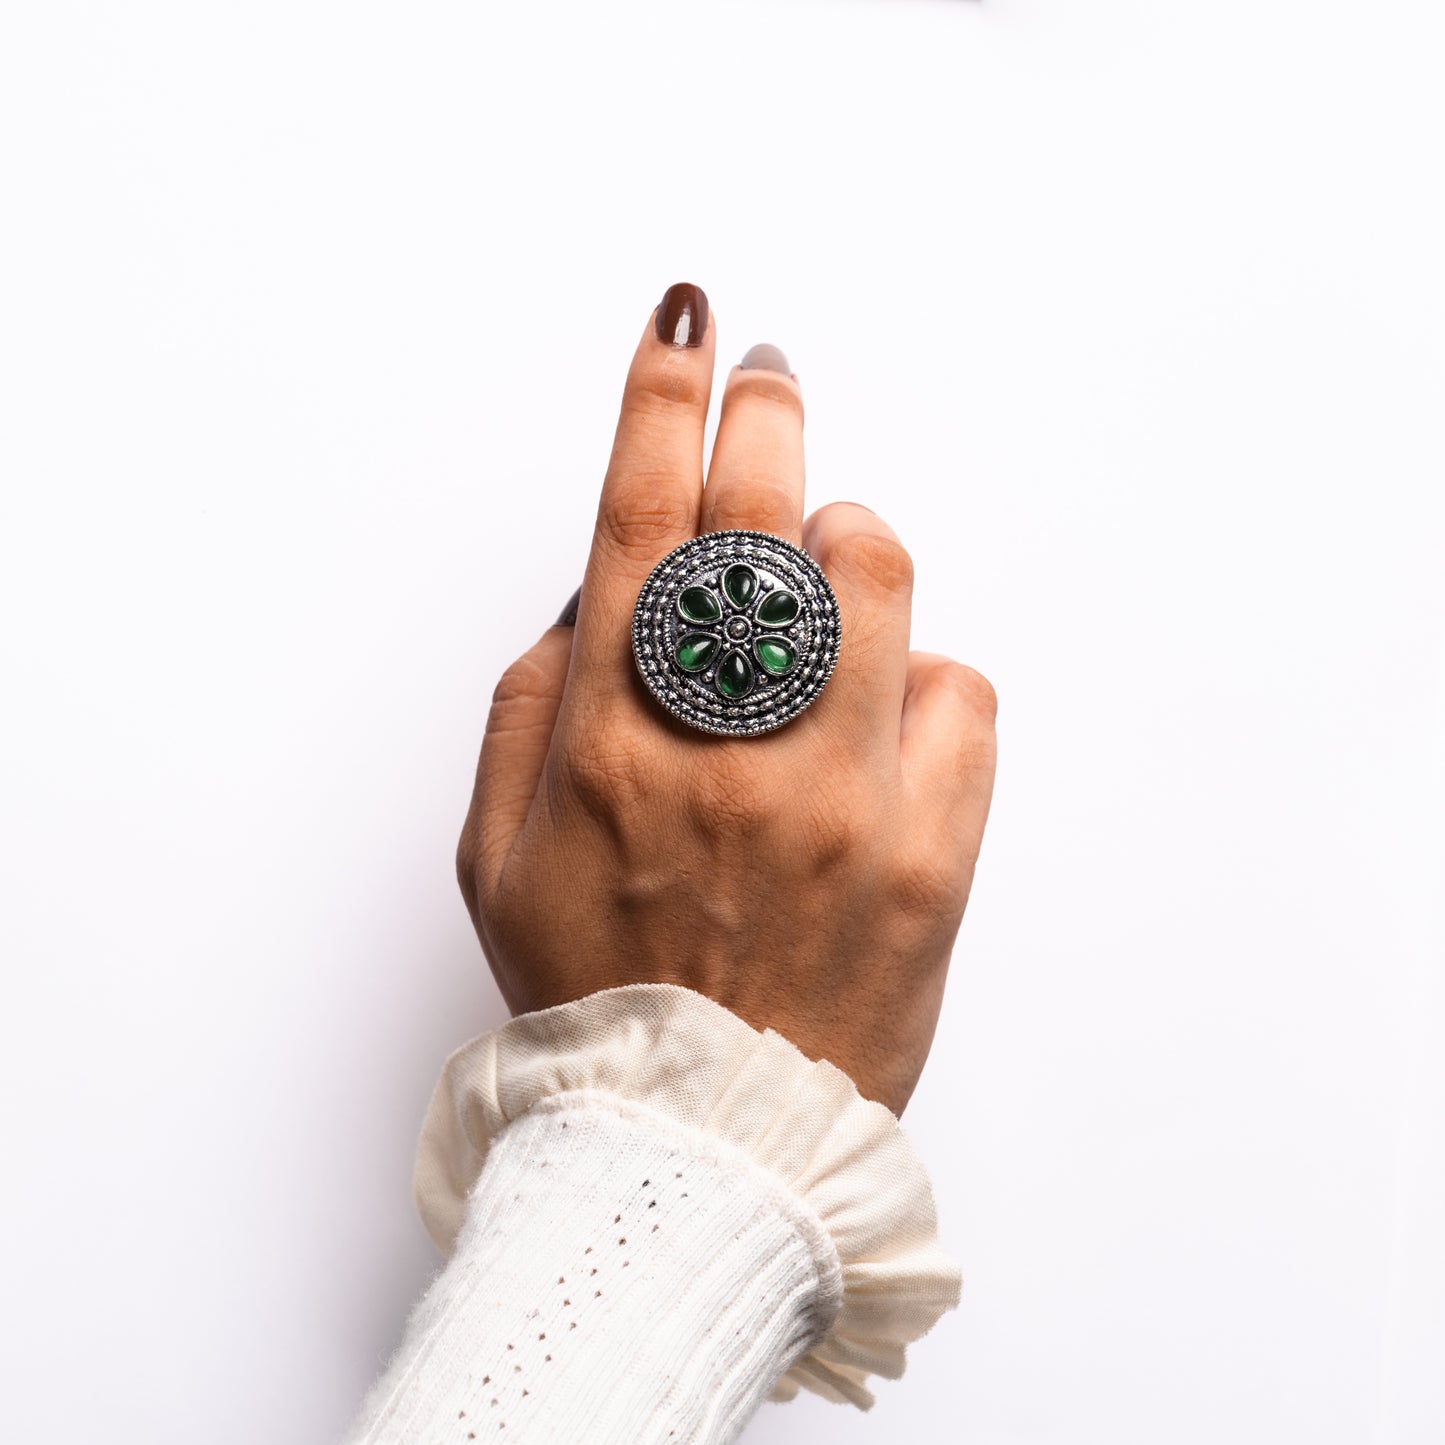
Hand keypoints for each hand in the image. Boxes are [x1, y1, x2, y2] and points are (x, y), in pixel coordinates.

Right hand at [456, 284, 996, 1113]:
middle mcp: (726, 752)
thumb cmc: (593, 987)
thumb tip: (601, 588)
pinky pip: (963, 691)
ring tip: (825, 583)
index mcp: (610, 743)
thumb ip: (532, 697)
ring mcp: (842, 799)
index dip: (658, 400)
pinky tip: (884, 725)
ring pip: (879, 575)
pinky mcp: (936, 851)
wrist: (708, 1136)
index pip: (636, 522)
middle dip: (764, 415)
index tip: (684, 322)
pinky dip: (924, 683)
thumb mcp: (496, 848)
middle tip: (768, 380)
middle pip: (762, 517)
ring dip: (848, 550)